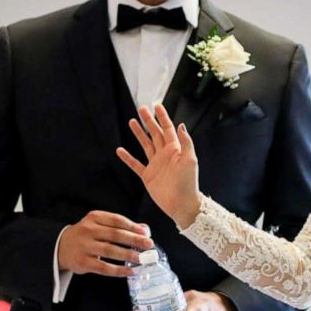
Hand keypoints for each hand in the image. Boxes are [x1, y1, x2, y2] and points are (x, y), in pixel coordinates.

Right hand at [56, 211, 153, 277]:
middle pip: (115, 235)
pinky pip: (103, 267)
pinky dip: (118, 270)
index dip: (132, 227)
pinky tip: (130, 271)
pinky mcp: (82, 262)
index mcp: (94, 218)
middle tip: (148, 246)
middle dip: (134, 240)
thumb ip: (121, 226)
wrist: (61, 246)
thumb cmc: (87, 235)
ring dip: (128, 255)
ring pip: (110, 251)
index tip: (145, 233)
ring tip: (142, 259)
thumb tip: (144, 230)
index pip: (117, 220)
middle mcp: (88, 230)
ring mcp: (84, 246)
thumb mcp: (100, 225)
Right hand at [116, 103, 203, 228]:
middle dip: (148, 121)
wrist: (181, 204)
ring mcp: (155, 165)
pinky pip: (135, 164)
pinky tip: (120, 150)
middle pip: (155, 133)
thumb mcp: (190, 160)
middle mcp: (164, 155)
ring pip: (145, 145)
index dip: (162, 117)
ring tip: (131, 122)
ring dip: (139, 133)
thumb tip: (181, 125)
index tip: (157, 106)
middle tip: (141, 109)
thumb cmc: (188, 183)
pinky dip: (127, 158)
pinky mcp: (148, 176)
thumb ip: (186, 142)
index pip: (167, 129)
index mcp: (175, 150)